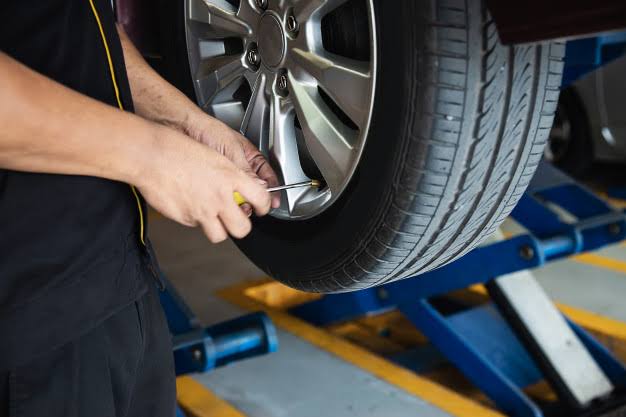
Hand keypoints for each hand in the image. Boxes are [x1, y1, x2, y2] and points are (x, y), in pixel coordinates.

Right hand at [138, 126, 270, 242]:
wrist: (150, 155)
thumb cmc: (178, 149)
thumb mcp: (215, 156)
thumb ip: (233, 174)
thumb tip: (245, 186)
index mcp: (230, 177)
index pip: (261, 198)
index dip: (265, 206)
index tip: (262, 208)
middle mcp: (219, 197)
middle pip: (242, 228)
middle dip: (242, 227)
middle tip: (238, 220)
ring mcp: (202, 211)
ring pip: (219, 235)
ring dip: (219, 229)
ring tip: (213, 217)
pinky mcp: (185, 218)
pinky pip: (196, 226)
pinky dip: (196, 220)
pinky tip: (189, 204)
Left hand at [183, 111, 280, 211]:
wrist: (184, 129)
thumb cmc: (209, 131)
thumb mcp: (232, 152)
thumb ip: (246, 171)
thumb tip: (260, 188)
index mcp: (251, 157)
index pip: (267, 176)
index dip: (271, 190)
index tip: (272, 202)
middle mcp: (240, 167)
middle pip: (253, 189)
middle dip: (252, 199)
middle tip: (250, 205)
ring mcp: (226, 176)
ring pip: (238, 194)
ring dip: (238, 201)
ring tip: (236, 204)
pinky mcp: (212, 182)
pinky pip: (223, 195)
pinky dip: (224, 200)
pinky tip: (222, 201)